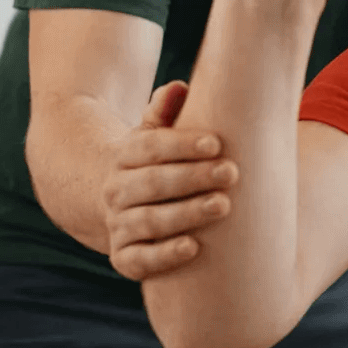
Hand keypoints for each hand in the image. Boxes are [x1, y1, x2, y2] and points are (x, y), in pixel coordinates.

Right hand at [104, 80, 238, 280]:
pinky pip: (140, 261)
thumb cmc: (157, 162)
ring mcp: (118, 225)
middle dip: (193, 178)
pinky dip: (164, 256)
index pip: (150, 147)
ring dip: (186, 214)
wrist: (121, 203)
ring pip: (149, 220)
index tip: (216, 143)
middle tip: (231, 173)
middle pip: (152, 183)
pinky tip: (193, 247)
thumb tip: (178, 87)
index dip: (182, 145)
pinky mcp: (124, 257)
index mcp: (124, 155)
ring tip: (222, 205)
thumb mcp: (155, 133)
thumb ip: (165, 110)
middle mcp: (116, 190)